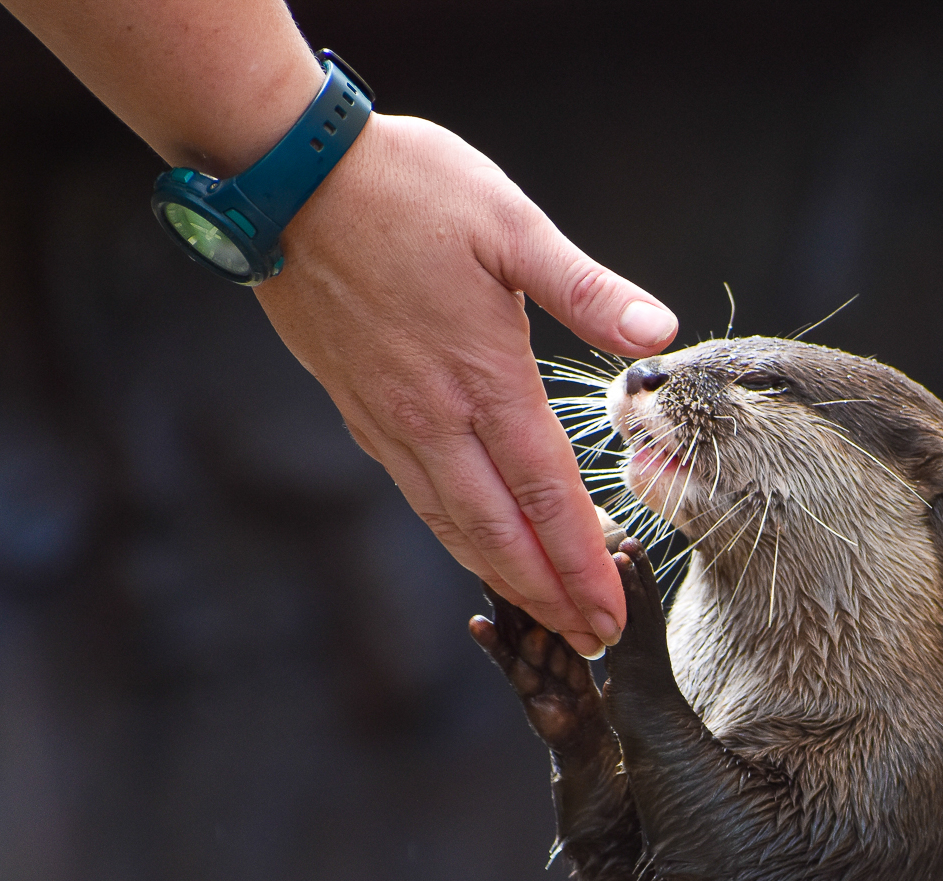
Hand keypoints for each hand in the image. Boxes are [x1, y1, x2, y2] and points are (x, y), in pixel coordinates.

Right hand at [258, 113, 675, 656]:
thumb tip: (658, 331)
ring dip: (503, 577)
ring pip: (452, 524)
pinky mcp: (358, 410)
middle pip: (499, 532)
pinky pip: (418, 495)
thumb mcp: (508, 222)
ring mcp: (389, 420)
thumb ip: (585, 287)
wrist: (284, 176)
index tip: (611, 613)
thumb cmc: (404, 187)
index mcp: (482, 376)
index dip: (582, 560)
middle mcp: (432, 416)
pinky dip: (457, 537)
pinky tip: (478, 547)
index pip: (545, 493)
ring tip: (543, 616)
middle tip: (589, 642)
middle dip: (548, 594)